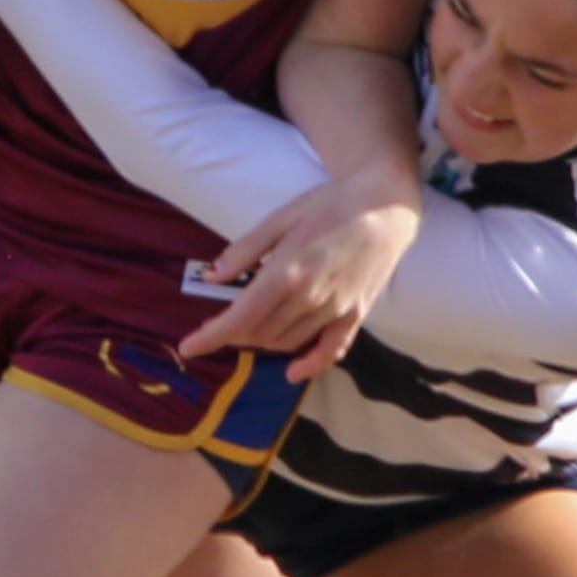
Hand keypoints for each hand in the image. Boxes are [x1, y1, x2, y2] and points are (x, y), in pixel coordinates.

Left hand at [179, 166, 420, 380]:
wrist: (387, 205)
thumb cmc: (330, 204)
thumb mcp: (280, 218)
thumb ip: (244, 250)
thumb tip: (212, 276)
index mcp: (287, 272)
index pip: (240, 318)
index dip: (211, 337)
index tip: (189, 347)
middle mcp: (310, 298)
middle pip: (259, 333)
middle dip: (233, 334)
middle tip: (220, 322)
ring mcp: (335, 309)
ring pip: (287, 342)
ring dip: (261, 342)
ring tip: (248, 328)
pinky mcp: (356, 315)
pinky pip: (330, 350)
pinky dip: (310, 366)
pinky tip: (293, 372)